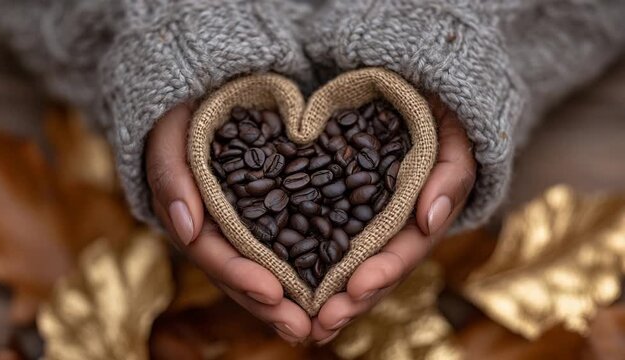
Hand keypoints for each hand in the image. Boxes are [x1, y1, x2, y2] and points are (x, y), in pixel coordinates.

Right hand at [145, 104, 310, 343]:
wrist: (203, 94)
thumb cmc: (182, 110)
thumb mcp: (170, 131)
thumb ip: (170, 173)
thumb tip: (186, 227)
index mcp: (189, 214)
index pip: (212, 253)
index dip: (240, 275)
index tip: (273, 292)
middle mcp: (213, 228)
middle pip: (239, 274)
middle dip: (269, 305)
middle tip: (303, 329)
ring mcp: (238, 226)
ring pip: (260, 270)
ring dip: (286, 301)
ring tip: (319, 325)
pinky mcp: (263, 216)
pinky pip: (280, 249)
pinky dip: (299, 272)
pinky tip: (324, 291)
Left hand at [310, 98, 476, 343]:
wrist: (415, 98)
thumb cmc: (440, 116)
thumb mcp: (455, 136)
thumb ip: (451, 174)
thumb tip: (431, 218)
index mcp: (422, 216)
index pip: (404, 250)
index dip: (383, 272)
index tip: (356, 288)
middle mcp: (393, 227)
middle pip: (373, 270)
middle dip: (350, 301)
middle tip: (322, 323)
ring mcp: (366, 221)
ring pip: (347, 266)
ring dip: (328, 297)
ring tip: (303, 323)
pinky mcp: (339, 208)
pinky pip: (323, 239)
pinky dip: (308, 264)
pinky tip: (285, 284)